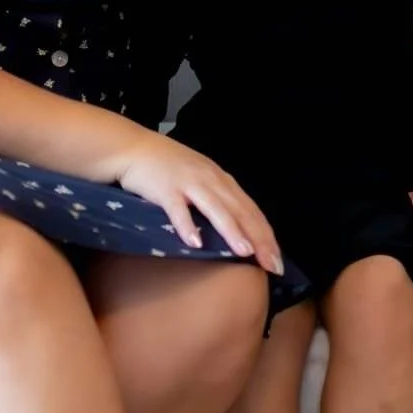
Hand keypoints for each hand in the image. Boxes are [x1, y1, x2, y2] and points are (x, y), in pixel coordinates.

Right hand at [111, 131, 283, 274]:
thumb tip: (239, 233)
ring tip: (245, 252)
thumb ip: (218, 202)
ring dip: (232, 230)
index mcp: (222, 181)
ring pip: (216, 208)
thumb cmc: (169, 169)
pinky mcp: (165, 188)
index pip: (251, 210)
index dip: (266, 235)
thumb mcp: (201, 182)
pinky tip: (194, 243)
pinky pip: (178, 208)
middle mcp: (211, 180)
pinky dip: (187, 225)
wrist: (134, 148)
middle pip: (240, 211)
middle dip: (259, 238)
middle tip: (272, 264)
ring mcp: (189, 183)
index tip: (278, 261)